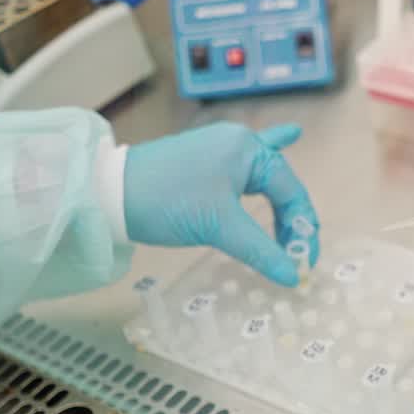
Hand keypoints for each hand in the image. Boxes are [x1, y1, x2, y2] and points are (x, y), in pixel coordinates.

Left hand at [124, 122, 319, 285]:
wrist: (110, 193)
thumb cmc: (169, 201)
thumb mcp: (219, 227)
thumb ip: (261, 250)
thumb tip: (292, 276)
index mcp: (247, 150)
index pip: (291, 190)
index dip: (302, 228)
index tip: (304, 259)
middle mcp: (238, 143)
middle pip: (280, 184)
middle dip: (292, 218)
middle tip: (299, 249)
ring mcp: (220, 149)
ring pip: (265, 176)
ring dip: (281, 200)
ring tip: (299, 216)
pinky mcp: (205, 160)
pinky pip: (247, 164)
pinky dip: (269, 155)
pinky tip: (291, 136)